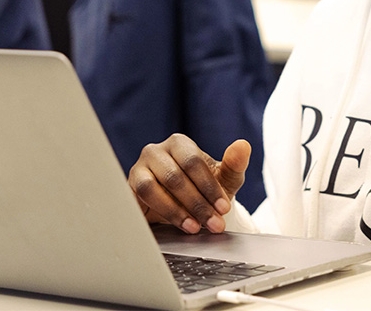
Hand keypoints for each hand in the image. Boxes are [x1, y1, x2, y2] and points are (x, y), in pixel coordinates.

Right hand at [128, 134, 250, 233]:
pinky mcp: (126, 190)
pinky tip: (170, 227)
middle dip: (197, 204)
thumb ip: (234, 163)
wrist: (184, 208)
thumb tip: (243, 145)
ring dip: (175, 212)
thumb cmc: (204, 188)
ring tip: (194, 227)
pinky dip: (154, 216)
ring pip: (151, 189)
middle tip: (213, 224)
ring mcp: (138, 170)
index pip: (193, 162)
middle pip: (174, 176)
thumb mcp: (224, 178)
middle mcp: (155, 152)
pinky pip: (135, 203)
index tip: (224, 208)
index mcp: (178, 143)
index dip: (209, 187)